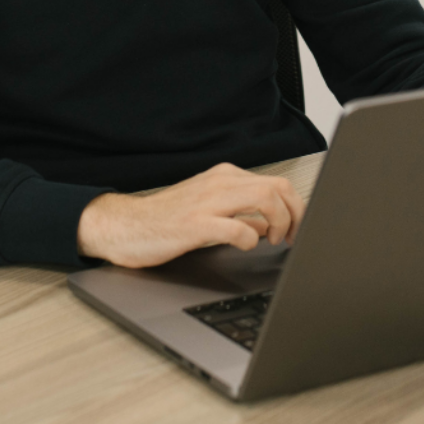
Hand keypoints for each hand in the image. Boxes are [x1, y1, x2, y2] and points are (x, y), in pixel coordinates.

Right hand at [75, 163, 304, 268]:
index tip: (297, 228)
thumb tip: (270, 225)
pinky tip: (244, 246)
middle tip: (290, 237)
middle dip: (295, 215)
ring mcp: (208, 201)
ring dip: (278, 224)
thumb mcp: (210, 210)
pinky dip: (250, 239)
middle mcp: (220, 182)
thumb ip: (241, 215)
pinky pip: (237, 229)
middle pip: (278, 188)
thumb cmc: (166, 221)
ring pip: (265, 199)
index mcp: (226, 177)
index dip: (296, 208)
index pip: (278, 183)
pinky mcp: (195, 224)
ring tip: (272, 241)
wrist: (126, 226)